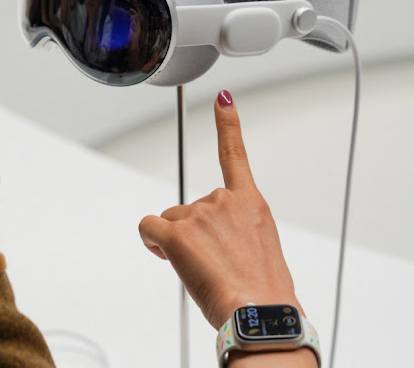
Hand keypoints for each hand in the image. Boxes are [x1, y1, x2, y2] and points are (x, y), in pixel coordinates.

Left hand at [138, 90, 301, 329]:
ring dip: (177, 243)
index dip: (228, 124)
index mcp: (250, 204)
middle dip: (193, 234)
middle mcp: (224, 201)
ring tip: (204, 269)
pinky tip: (167, 257)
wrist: (262, 314)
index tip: (222, 100)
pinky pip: (148, 226)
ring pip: (171, 222)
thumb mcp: (261, 252)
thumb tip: (223, 247)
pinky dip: (151, 241)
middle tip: (214, 264)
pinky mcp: (177, 232)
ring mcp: (199, 214)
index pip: (235, 155)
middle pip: (190, 209)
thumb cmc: (265, 293)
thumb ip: (238, 234)